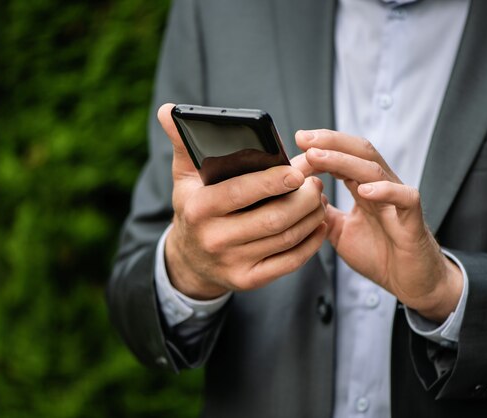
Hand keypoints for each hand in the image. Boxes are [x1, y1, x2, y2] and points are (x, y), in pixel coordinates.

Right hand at [157, 104, 326, 299]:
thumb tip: (167, 110)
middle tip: (315, 183)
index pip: (240, 192)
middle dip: (302, 200)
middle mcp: (214, 239)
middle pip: (272, 219)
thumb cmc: (194, 208)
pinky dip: (310, 243)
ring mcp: (232, 264)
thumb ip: (183, 143)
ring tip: (319, 199)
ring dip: (311, 218)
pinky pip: (289, 262)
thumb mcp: (184, 178)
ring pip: (285, 239)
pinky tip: (318, 225)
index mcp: (199, 208)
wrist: (190, 260)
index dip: (272, 182)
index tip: (297, 171)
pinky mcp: (248, 280)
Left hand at [297, 129, 462, 321]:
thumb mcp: (339, 231)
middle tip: (303, 138)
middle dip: (330, 141)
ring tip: (318, 156)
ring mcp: (397, 201)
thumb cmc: (379, 255)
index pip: (344, 155)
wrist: (410, 283)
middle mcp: (381, 188)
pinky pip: (404, 198)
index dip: (321, 146)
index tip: (296, 142)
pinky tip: (364, 189)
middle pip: (359, 151)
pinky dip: (385, 191)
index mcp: (364, 188)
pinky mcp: (412, 220)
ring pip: (374, 169)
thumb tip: (300, 194)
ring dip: (343, 160)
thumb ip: (323, 211)